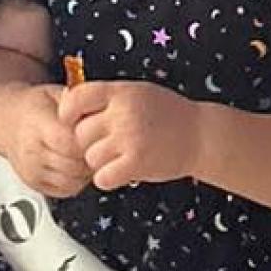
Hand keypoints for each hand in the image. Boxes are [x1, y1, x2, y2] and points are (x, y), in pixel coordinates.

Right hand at [0, 83, 89, 200]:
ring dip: (86, 171)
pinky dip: (77, 181)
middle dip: (91, 157)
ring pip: (73, 181)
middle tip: (97, 146)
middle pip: (74, 165)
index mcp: (37, 125)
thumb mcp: (54, 93)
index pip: (71, 143)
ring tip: (85, 154)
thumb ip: (76, 102)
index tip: (98, 134)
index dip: (90, 141)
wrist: (6, 122)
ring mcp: (32, 171)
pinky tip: (75, 165)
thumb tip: (99, 108)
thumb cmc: (34, 107)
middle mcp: (32, 151)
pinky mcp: (34, 184)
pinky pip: (67, 190)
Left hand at [58, 80, 200, 189]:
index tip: (75, 121)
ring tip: (119, 156)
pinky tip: (121, 171)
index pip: (75, 99)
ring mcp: (129, 139)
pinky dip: (108, 178)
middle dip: (89, 142)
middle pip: (80, 133)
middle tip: (109, 144)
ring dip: (100, 162)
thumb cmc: (168, 114)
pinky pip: (102, 178)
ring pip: (90, 157)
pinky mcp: (136, 163)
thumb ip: (107, 98)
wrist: (201, 135)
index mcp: (120, 92)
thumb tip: (68, 105)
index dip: (69, 113)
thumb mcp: (137, 92)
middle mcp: (122, 113)